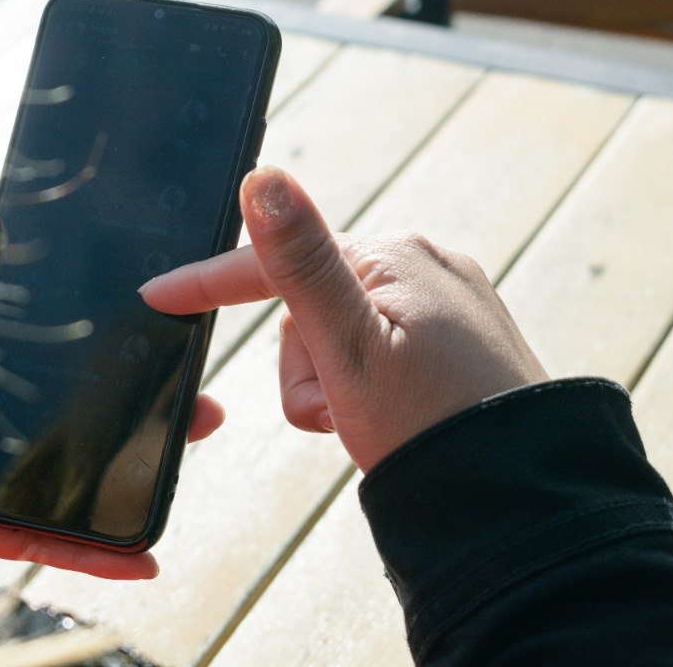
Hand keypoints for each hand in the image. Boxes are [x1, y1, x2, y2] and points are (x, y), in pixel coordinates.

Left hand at [0, 204, 225, 582]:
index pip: (73, 353)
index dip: (123, 344)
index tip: (170, 327)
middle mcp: (9, 421)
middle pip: (95, 414)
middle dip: (156, 407)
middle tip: (203, 393)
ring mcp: (3, 473)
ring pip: (89, 473)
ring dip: (145, 471)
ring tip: (191, 446)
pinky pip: (48, 541)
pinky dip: (96, 554)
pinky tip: (143, 558)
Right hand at [140, 167, 546, 471]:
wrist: (516, 494)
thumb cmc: (429, 428)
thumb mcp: (348, 349)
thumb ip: (301, 263)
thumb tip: (264, 177)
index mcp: (393, 255)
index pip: (279, 261)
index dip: (211, 283)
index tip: (156, 296)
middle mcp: (425, 261)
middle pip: (310, 308)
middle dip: (305, 367)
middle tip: (338, 412)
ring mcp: (449, 298)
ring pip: (343, 333)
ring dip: (334, 383)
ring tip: (369, 422)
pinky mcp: (464, 334)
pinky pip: (384, 347)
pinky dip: (370, 383)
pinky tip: (396, 414)